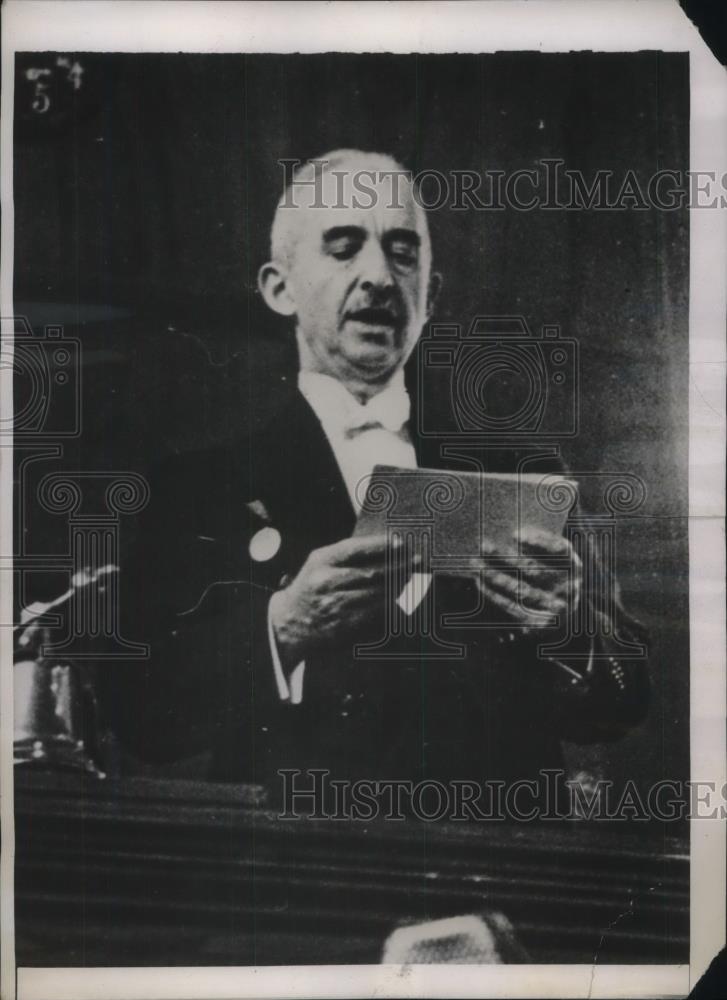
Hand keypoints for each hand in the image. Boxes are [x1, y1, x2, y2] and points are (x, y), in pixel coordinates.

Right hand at [269, 534, 414, 666]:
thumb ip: (347, 556)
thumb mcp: (320, 564)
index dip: (381, 545)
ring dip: (401, 587)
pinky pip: (374, 615)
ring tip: (418, 580)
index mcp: (321, 560)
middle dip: (400, 567)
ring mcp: (335, 604)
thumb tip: (388, 548)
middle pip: (372, 572)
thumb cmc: (311, 589)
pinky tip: (405, 601)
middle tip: (419, 562)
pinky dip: (392, 607)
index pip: (356, 548)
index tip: (401, 543)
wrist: (289, 624)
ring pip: (376, 594)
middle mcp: (327, 581)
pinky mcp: (343, 625)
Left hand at [478, 526, 581, 636]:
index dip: (539, 541)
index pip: (560, 550)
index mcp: (574, 566)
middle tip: (484, 546)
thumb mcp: (554, 563)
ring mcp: (556, 607)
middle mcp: (569, 587)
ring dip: (495, 576)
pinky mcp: (540, 623)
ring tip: (475, 564)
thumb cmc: (551, 579)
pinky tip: (480, 582)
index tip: (515, 534)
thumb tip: (507, 536)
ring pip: (520, 589)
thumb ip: (538, 549)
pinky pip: (513, 607)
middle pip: (535, 569)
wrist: (563, 619)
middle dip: (506, 557)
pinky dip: (494, 594)